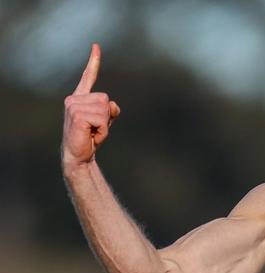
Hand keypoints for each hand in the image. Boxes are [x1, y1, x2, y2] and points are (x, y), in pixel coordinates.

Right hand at [61, 43, 119, 171]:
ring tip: (92, 132)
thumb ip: (110, 110)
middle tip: (94, 128)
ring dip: (104, 125)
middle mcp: (74, 98)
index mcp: (80, 98)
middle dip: (107, 117)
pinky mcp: (76, 115)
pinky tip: (90, 135)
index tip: (96, 46)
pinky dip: (102, 131)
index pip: (88, 77)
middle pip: (106, 99)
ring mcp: (73, 105)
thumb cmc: (90, 138)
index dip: (93, 62)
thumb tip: (112, 105)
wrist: (79, 155)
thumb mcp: (104, 121)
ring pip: (105, 109)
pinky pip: (102, 120)